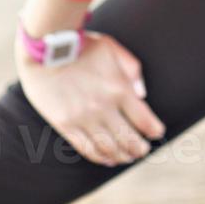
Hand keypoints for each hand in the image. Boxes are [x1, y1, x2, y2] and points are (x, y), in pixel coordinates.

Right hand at [15, 30, 165, 165]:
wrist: (47, 47)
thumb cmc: (82, 45)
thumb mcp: (113, 48)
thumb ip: (132, 69)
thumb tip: (142, 94)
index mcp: (119, 89)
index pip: (144, 120)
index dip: (154, 131)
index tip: (157, 133)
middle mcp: (103, 107)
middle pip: (128, 140)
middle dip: (139, 149)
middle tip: (142, 150)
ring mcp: (83, 118)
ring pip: (108, 149)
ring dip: (121, 157)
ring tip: (126, 157)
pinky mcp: (65, 124)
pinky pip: (85, 148)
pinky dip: (99, 157)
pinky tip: (106, 159)